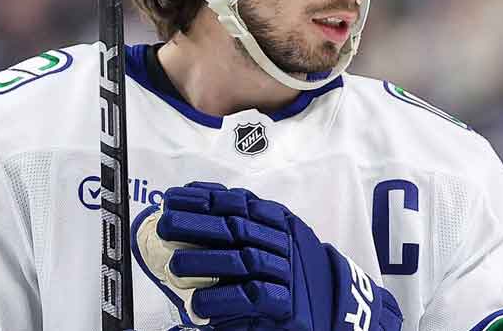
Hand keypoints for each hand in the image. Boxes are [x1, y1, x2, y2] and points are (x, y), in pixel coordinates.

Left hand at [132, 182, 402, 330]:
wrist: (337, 301)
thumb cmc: (294, 268)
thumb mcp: (278, 234)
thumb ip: (247, 218)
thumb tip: (199, 198)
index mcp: (280, 221)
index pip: (240, 202)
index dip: (205, 198)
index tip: (174, 197)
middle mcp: (284, 242)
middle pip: (237, 228)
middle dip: (198, 225)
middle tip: (164, 225)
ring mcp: (286, 273)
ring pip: (243, 261)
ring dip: (206, 262)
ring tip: (175, 264)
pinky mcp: (286, 305)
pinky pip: (253, 298)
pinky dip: (224, 300)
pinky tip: (198, 304)